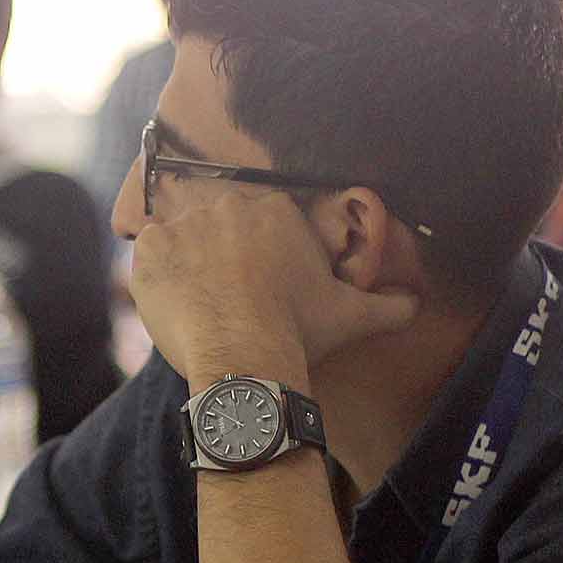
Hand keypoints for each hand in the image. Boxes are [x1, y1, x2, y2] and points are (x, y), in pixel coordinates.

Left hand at [127, 178, 415, 382]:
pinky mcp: (149, 248)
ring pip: (182, 240)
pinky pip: (146, 255)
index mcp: (274, 210)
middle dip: (222, 258)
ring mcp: (184, 224)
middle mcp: (227, 206)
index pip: (260, 223)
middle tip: (229, 300)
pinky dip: (155, 277)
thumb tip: (416, 304)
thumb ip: (388, 306)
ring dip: (188, 266)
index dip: (257, 258)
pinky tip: (175, 303)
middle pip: (219, 228)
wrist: (246, 356)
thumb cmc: (300, 332)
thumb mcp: (352, 316)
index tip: (259, 288)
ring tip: (200, 304)